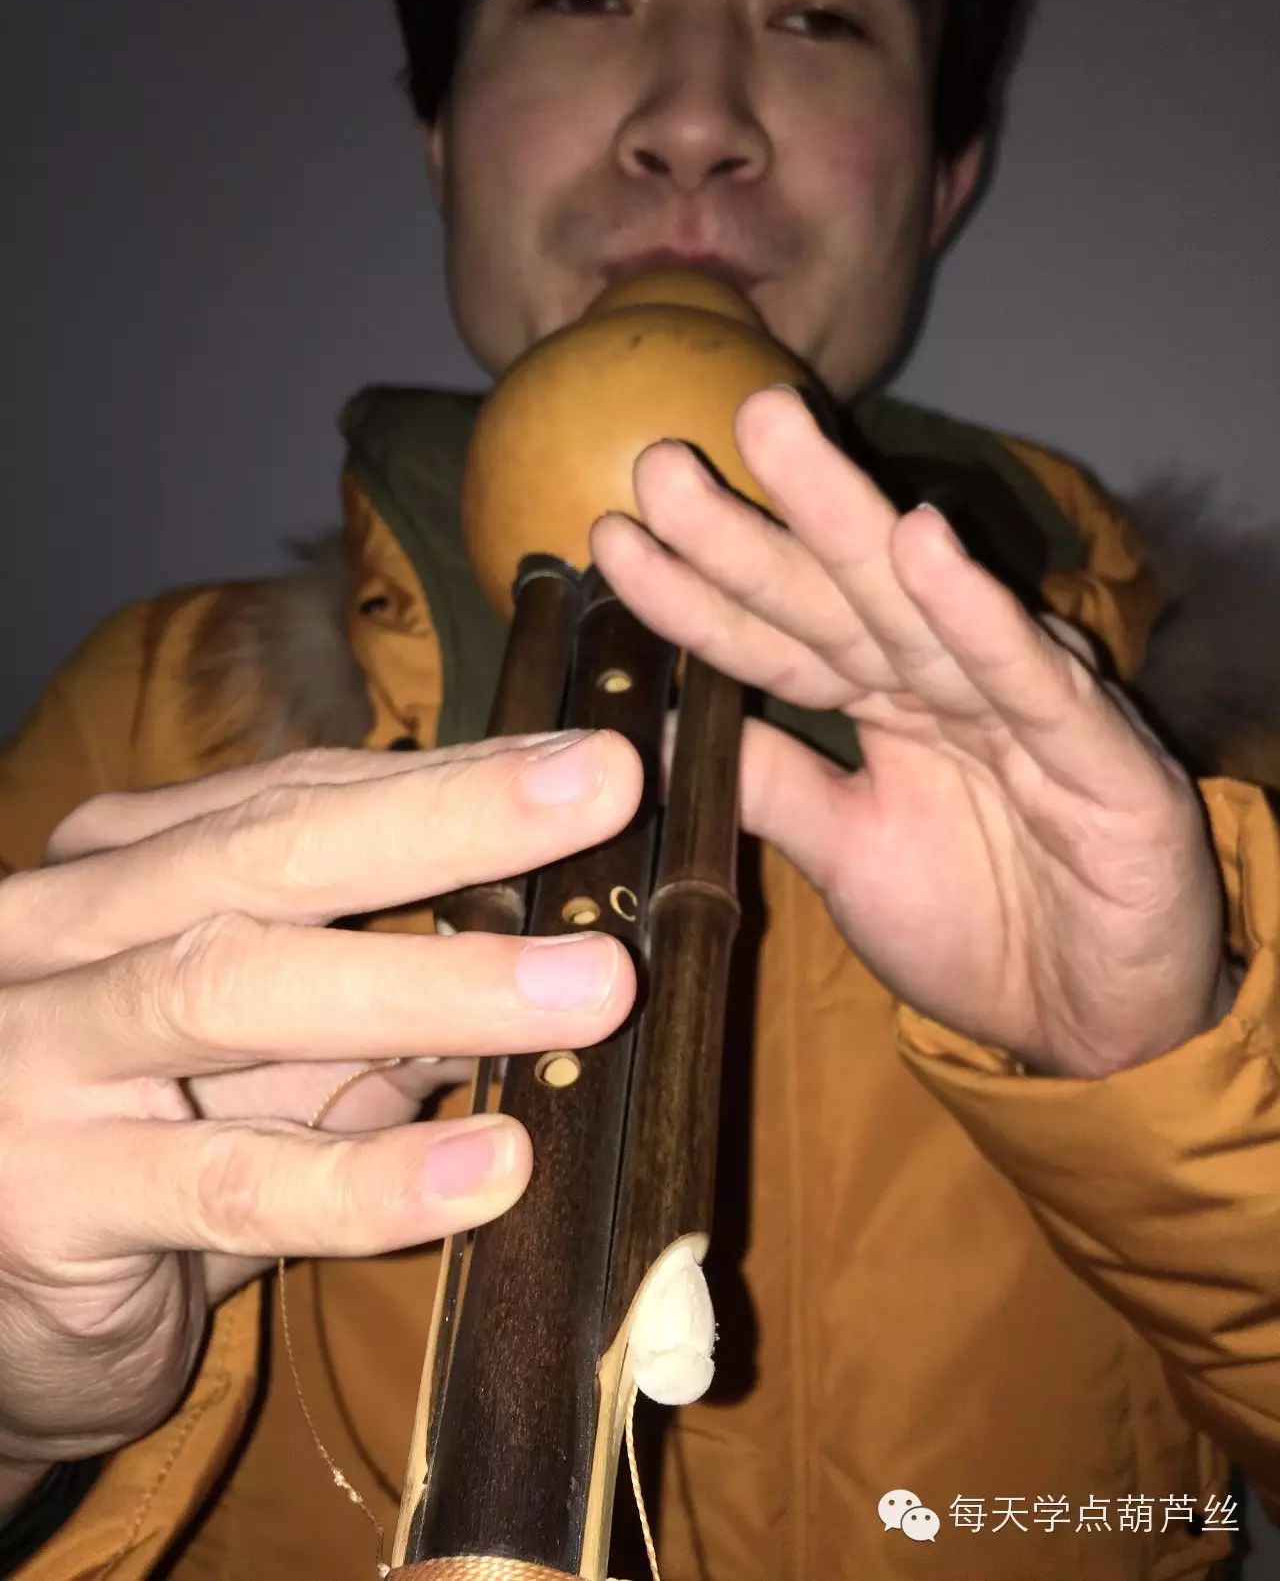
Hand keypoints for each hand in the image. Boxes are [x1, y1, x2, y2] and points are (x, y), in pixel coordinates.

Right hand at [0, 733, 638, 1483]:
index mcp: (121, 869)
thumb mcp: (264, 1053)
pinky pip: (226, 1179)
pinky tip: (492, 1170)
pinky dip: (368, 1175)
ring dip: (434, 983)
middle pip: (269, 850)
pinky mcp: (45, 1196)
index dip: (460, 777)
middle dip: (451, 818)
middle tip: (607, 790)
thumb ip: (380, 994)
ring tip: (592, 985)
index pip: (305, 796)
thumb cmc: (142, 1148)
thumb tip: (568, 938)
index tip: (603, 763)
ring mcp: (39, 1056)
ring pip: (239, 987)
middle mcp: (63, 932)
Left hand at [591, 388, 1224, 1079]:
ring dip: (844, 521)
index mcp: (886, 705)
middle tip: (658, 457)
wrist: (1097, 1027)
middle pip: (833, 594)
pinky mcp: (1101, 755)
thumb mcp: (847, 855)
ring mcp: (1020, 708)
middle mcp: (944, 686)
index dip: (696, 591)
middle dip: (748, 523)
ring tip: (767, 432)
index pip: (777, 637)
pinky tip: (920, 544)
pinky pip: (1025, 678)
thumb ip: (772, 786)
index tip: (609, 539)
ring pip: (918, 608)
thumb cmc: (977, 929)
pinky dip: (975, 614)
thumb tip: (663, 723)